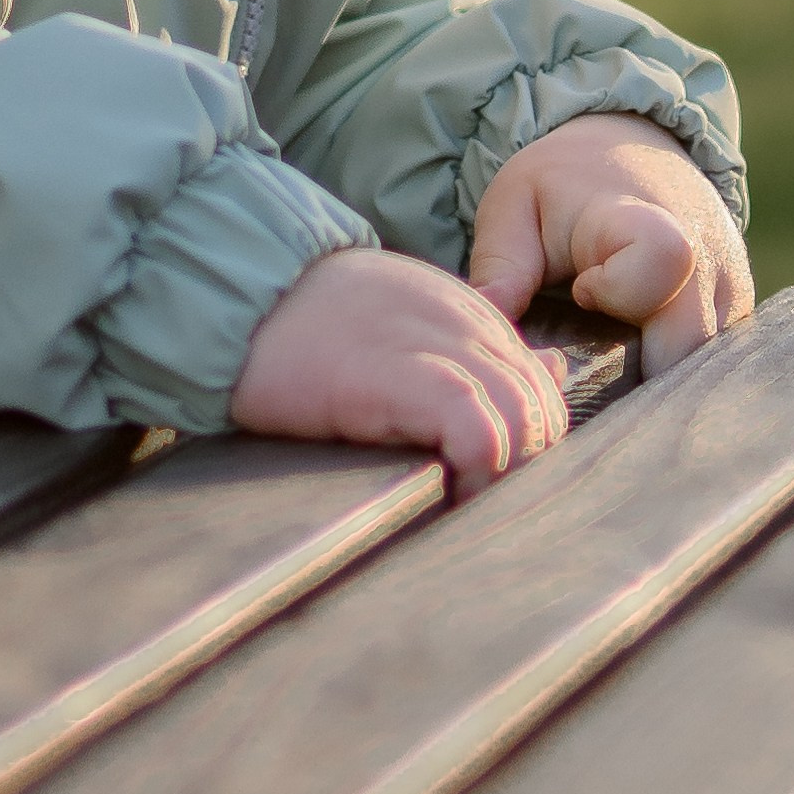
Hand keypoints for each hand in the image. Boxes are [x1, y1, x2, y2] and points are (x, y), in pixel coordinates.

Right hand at [230, 248, 568, 501]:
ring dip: (504, 472)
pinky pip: (478, 429)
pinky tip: (449, 489)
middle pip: (543, 406)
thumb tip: (554, 367)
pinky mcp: (404, 376)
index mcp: (469, 311)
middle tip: (476, 496)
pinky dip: (477, 468)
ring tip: (462, 501)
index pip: (539, 385)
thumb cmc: (307, 320)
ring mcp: (438, 346)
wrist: (240, 292)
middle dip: (522, 462)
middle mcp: (467, 323)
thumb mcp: (407, 319)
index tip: (485, 474)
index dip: (523, 439)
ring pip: (523, 418)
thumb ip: (478, 345)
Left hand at [468, 112, 752, 378]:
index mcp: (644, 217)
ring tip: (609, 356)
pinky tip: (636, 360)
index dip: (621, 291)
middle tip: (586, 359)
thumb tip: (484, 324)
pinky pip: (713, 363)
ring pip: (706, 365)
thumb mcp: (514, 205)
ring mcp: (730, 288)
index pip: (663, 261)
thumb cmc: (563, 185)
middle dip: (634, 372)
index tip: (581, 290)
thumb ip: (499, 266)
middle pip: (692, 342)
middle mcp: (706, 255)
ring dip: (656, 377)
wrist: (628, 152)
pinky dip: (673, 372)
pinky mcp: (738, 314)